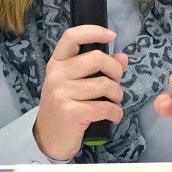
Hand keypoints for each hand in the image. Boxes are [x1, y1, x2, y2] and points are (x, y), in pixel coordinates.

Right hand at [34, 25, 127, 160]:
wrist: (48, 140)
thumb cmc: (66, 106)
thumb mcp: (76, 84)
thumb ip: (98, 69)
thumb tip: (123, 57)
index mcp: (57, 63)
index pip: (72, 36)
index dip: (94, 31)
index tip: (112, 35)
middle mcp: (56, 75)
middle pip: (97, 58)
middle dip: (115, 71)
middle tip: (115, 83)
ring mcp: (61, 93)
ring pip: (105, 85)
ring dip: (117, 95)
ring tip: (113, 103)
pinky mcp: (70, 112)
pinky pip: (105, 107)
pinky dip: (115, 113)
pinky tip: (113, 116)